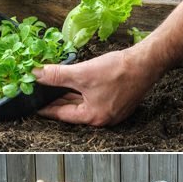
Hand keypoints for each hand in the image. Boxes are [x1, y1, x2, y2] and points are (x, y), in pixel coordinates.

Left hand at [34, 44, 159, 126]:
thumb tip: (37, 75)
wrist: (147, 62)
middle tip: (43, 94)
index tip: (35, 106)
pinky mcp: (119, 102)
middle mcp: (102, 119)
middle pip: (73, 110)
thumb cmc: (119, 71)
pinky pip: (96, 99)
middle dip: (58, 100)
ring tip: (57, 88)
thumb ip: (57, 75)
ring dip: (72, 95)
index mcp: (92, 117)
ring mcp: (112, 112)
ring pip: (85, 103)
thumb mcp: (83, 73)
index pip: (62, 114)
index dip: (47, 108)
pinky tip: (79, 83)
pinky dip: (85, 92)